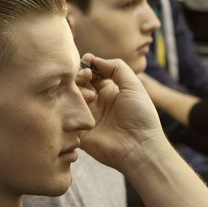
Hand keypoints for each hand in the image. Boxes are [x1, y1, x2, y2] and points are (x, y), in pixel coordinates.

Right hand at [77, 54, 167, 172]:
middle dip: (80, 75)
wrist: (139, 147)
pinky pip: (66, 115)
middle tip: (85, 76)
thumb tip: (95, 60)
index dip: (88, 65)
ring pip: (71, 96)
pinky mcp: (78, 130)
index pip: (92, 73)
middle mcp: (97, 102)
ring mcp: (87, 116)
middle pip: (79, 82)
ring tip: (90, 97)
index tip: (88, 61)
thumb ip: (117, 68)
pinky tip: (79, 105)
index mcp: (110, 92)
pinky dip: (68, 106)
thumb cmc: (141, 116)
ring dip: (77, 90)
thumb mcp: (134, 85)